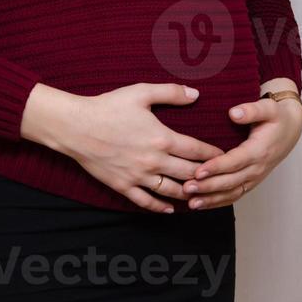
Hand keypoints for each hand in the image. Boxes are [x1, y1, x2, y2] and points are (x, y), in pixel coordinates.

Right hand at [54, 83, 226, 213]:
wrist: (75, 127)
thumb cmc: (108, 106)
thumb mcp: (141, 92)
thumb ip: (171, 93)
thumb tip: (196, 94)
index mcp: (162, 138)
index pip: (197, 150)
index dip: (214, 154)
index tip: (226, 156)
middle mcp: (154, 161)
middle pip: (189, 174)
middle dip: (207, 177)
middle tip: (220, 179)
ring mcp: (138, 176)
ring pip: (171, 191)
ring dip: (188, 195)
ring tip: (201, 196)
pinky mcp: (123, 186)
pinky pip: (146, 201)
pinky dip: (161, 207)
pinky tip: (171, 209)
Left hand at [181, 94, 301, 209]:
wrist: (290, 130)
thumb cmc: (277, 118)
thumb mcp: (268, 108)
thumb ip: (251, 110)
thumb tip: (233, 113)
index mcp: (259, 151)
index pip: (235, 162)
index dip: (216, 168)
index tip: (197, 171)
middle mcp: (257, 168)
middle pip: (230, 181)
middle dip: (208, 186)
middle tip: (186, 187)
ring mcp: (254, 178)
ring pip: (231, 193)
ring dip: (211, 199)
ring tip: (190, 202)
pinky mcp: (251, 183)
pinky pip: (234, 196)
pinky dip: (217, 202)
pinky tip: (200, 204)